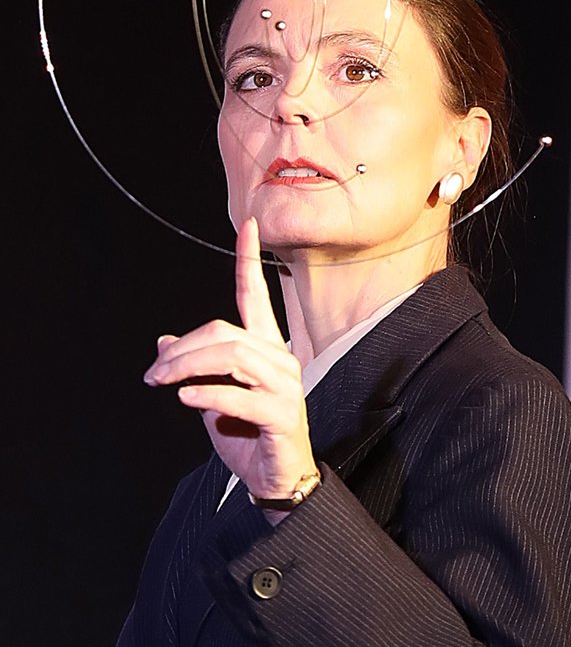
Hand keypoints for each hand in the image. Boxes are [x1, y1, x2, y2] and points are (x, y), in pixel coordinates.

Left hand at [143, 217, 316, 503]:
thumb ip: (195, 368)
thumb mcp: (210, 397)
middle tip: (151, 373)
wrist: (273, 481)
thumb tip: (164, 343)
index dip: (250, 259)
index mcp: (264, 346)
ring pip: (231, 357)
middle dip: (182, 348)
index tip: (249, 224)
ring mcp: (284, 385)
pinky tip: (185, 398)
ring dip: (187, 368)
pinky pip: (239, 397)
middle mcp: (278, 358)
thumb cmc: (245, 436)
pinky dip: (207, 394)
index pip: (256, 295)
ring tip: (160, 382)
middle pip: (225, 332)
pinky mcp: (282, 414)